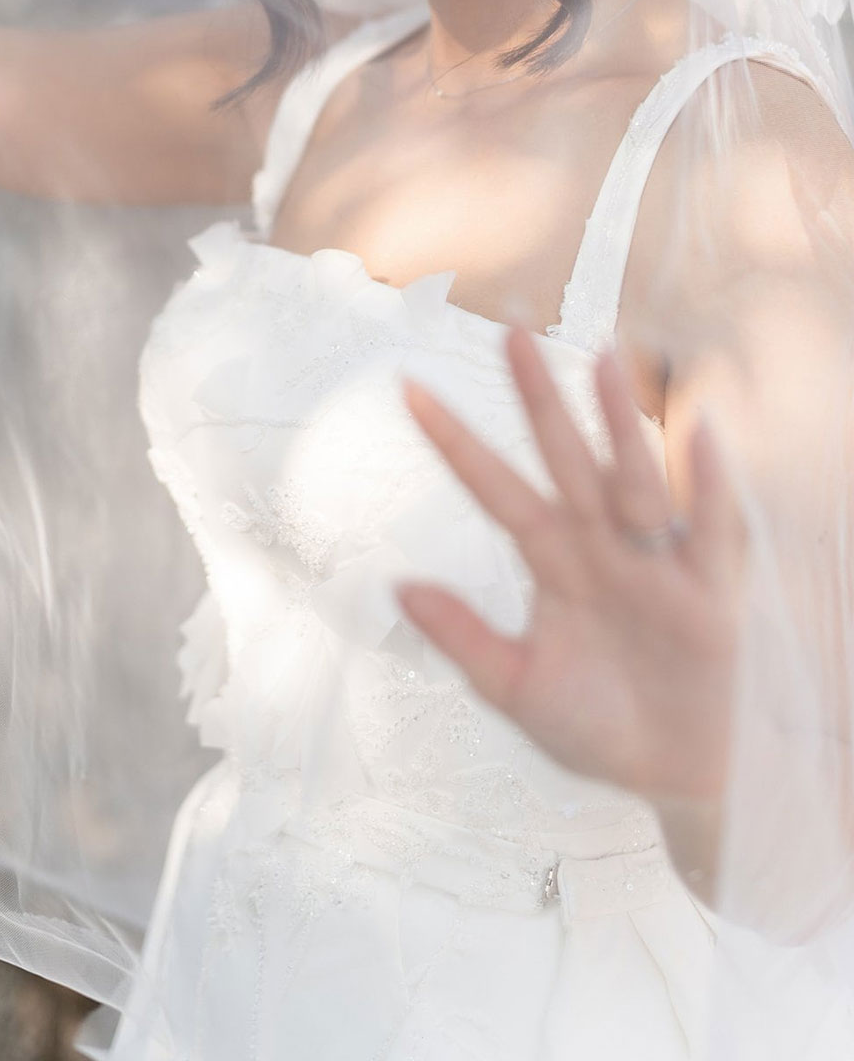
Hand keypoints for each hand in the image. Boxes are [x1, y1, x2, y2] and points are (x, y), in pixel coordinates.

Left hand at [397, 329, 746, 806]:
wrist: (675, 776)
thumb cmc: (595, 726)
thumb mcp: (517, 687)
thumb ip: (464, 637)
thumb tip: (397, 587)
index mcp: (551, 559)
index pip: (494, 488)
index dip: (454, 442)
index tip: (408, 389)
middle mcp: (600, 542)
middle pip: (562, 457)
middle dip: (537, 399)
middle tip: (510, 332)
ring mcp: (654, 558)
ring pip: (632, 475)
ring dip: (618, 420)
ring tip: (600, 358)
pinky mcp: (708, 588)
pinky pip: (711, 524)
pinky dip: (709, 479)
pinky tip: (698, 429)